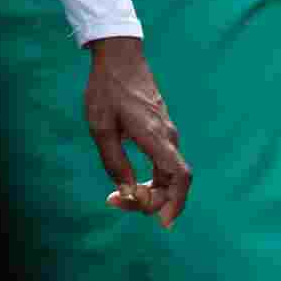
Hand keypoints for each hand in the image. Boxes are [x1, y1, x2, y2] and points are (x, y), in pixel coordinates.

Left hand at [81, 37, 190, 221]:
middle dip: (152, 201)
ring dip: (150, 191)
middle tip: (116, 203)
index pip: (180, 177)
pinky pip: (163, 163)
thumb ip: (114, 162)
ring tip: (117, 196)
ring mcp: (166, 134)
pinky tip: (132, 184)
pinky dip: (151, 179)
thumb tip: (128, 192)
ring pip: (168, 174)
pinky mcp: (160, 131)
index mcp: (156, 136)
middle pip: (174, 182)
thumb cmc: (107, 90)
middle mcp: (168, 137)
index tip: (161, 222)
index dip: (176, 202)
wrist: (119, 58)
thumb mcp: (101, 128)